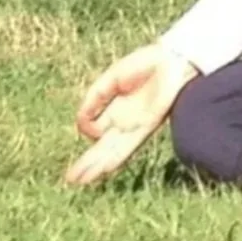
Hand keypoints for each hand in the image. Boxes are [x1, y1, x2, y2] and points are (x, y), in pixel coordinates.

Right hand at [63, 44, 199, 186]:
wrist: (172, 60)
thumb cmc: (143, 65)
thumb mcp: (111, 79)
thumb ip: (94, 98)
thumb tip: (82, 123)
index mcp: (115, 108)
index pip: (96, 130)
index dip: (86, 130)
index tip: (84, 123)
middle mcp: (124, 122)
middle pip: (102, 148)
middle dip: (86, 163)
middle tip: (70, 179)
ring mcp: (135, 126)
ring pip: (112, 152)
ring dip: (96, 167)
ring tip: (79, 180)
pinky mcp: (147, 126)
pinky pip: (128, 146)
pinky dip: (115, 158)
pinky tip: (103, 168)